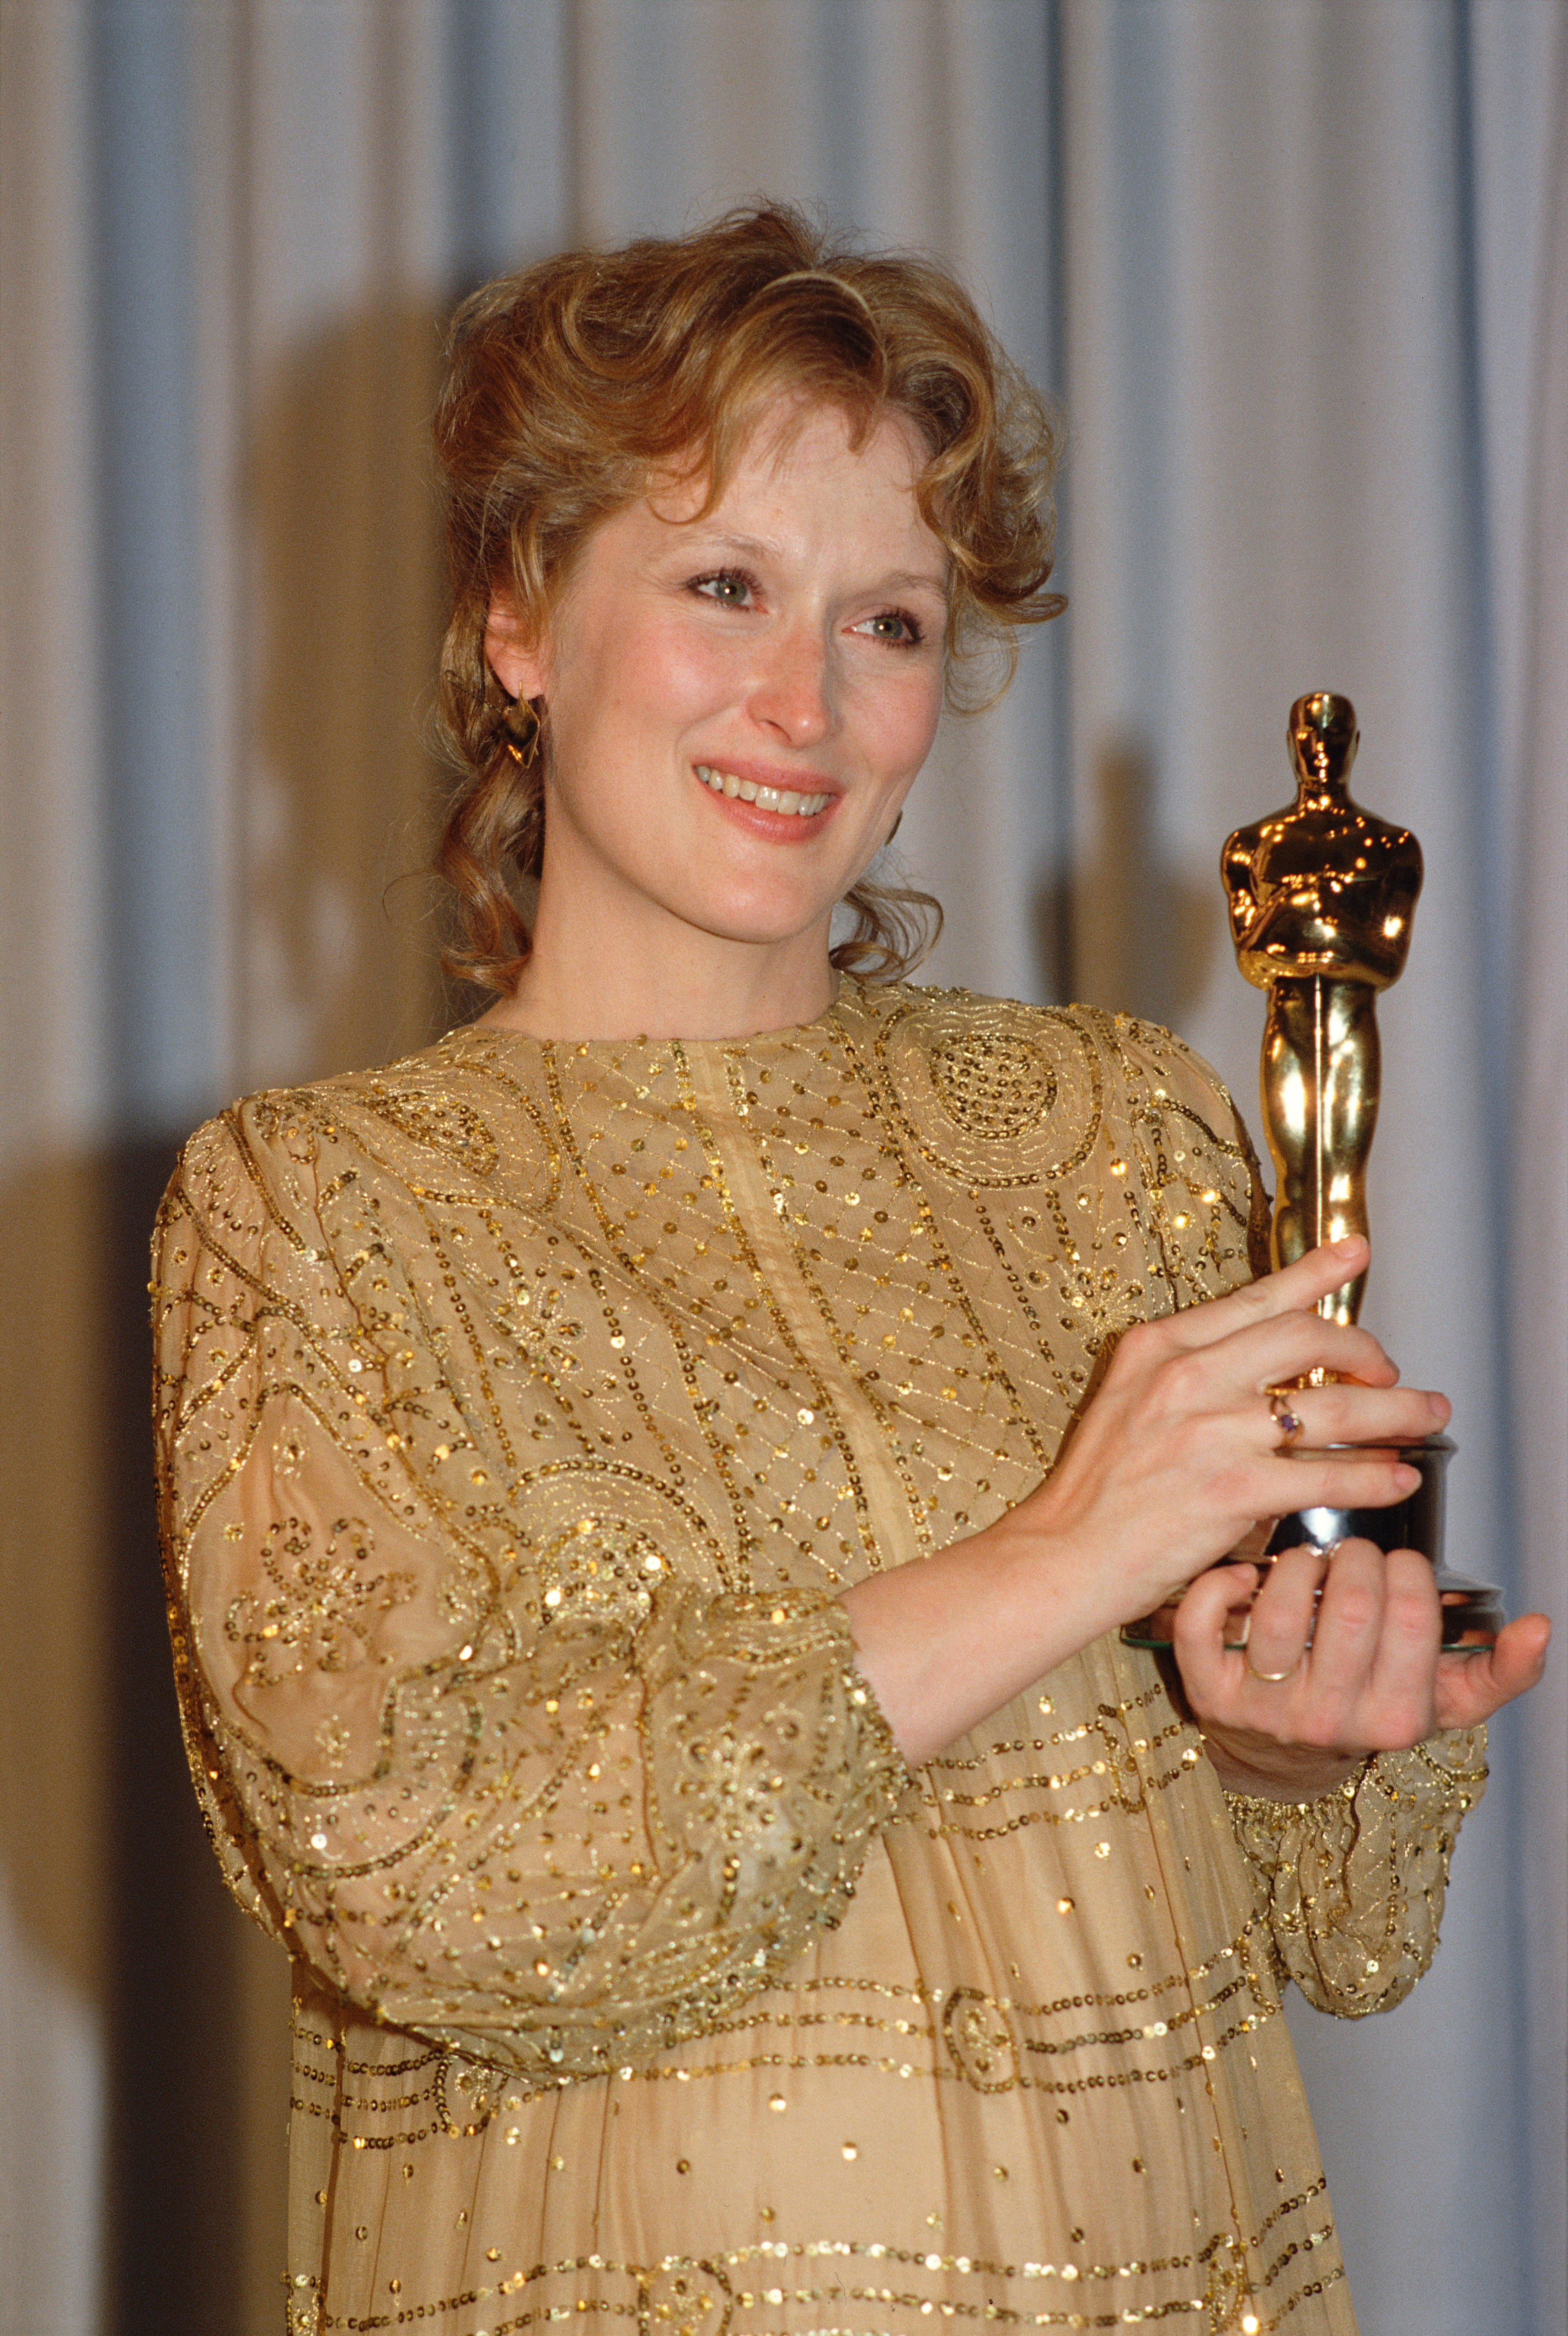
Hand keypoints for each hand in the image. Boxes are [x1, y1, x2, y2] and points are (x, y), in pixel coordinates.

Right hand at [1021, 1234, 1447, 1629]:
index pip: (1254, 1300)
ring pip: (1332, 1409)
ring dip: (1395, 1411)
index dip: (1314, 1275)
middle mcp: (1186, 1377)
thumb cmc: (1095, 1491)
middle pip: (1304, 1337)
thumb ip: (1191, 1378)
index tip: (1353, 1254)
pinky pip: (1325, 1477)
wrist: (1062, 1555)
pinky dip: (1374, 1477)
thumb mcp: (1128, 1403)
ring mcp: (1209, 1433)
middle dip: (1365, 1350)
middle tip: (1390, 1370)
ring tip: (1427, 1416)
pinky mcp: (1230, 1490)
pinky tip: (1399, 1479)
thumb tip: (1265, 1379)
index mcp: (1158, 1348)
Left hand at [1174, 1539, 1551, 1797]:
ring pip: (1279, 1609)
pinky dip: (1219, 1585)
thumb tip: (1537, 1628)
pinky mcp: (1206, 1691)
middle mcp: (1328, 1719)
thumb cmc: (1369, 1708)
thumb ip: (1499, 1670)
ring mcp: (1263, 1707)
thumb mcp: (1443, 1700)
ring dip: (1296, 1564)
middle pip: (1350, 1605)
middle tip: (1353, 1555)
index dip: (1409, 1572)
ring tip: (1310, 1563)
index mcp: (1393, 1718)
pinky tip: (1246, 1576)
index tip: (1399, 1565)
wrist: (1284, 1757)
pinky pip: (1201, 1625)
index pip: (1413, 1617)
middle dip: (1357, 1558)